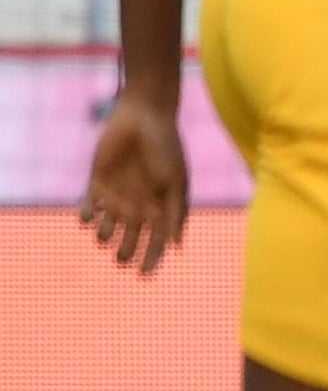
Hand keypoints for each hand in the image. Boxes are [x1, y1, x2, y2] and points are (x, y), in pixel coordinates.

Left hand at [78, 96, 187, 274]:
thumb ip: (175, 212)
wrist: (144, 115)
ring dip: (104, 235)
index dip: (152, 258)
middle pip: (131, 237)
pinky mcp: (98, 182)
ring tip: (105, 235)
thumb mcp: (176, 181)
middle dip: (126, 251)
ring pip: (108, 226)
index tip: (145, 275)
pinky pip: (89, 207)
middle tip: (122, 259)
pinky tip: (90, 217)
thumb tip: (177, 246)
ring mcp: (118, 193)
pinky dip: (87, 215)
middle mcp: (139, 203)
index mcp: (160, 205)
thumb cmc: (166, 147)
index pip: (157, 239)